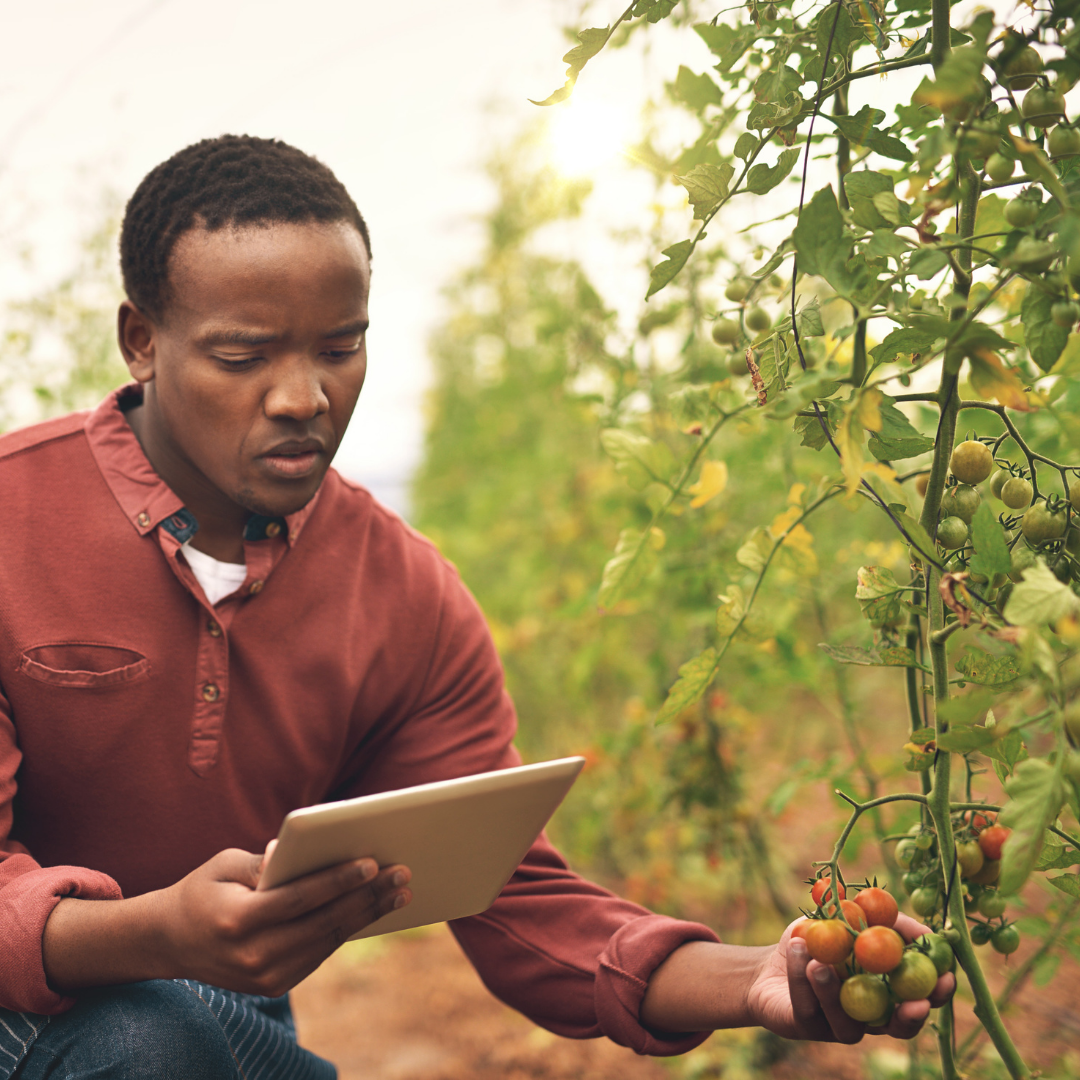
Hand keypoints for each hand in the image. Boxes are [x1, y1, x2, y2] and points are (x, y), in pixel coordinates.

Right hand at [44, 842, 410, 996]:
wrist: (169, 943)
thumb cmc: (203, 890)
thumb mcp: (225, 864)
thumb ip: (266, 861)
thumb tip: (305, 850)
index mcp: (237, 921)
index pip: (300, 899)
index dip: (338, 881)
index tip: (372, 863)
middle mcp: (253, 955)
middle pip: (323, 923)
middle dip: (367, 897)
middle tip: (402, 875)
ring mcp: (264, 977)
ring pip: (327, 941)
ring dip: (367, 915)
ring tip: (399, 892)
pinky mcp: (274, 986)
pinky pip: (319, 953)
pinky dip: (347, 930)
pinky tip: (372, 909)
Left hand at [746, 913, 954, 1042]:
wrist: (770, 963)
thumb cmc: (818, 941)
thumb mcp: (852, 919)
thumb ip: (887, 923)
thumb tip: (927, 930)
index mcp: (884, 993)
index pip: (919, 1000)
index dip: (936, 994)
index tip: (947, 978)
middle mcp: (867, 1016)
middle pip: (897, 1028)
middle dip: (910, 1017)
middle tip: (914, 1002)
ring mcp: (837, 1025)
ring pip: (847, 1022)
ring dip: (834, 991)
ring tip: (820, 963)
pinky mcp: (806, 1026)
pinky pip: (808, 1006)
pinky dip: (800, 975)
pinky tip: (797, 949)